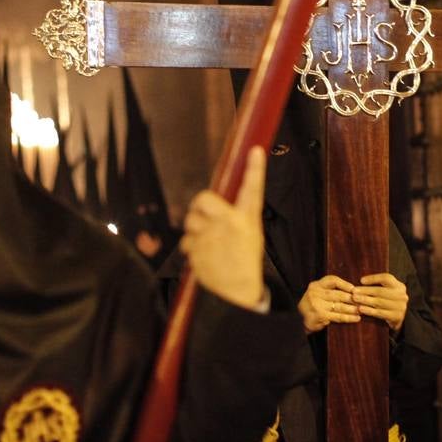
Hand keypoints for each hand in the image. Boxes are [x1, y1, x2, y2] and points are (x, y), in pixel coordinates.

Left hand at [182, 147, 267, 310]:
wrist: (237, 290)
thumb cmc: (246, 260)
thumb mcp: (252, 234)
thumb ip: (237, 216)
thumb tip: (220, 203)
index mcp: (247, 218)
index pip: (253, 189)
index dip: (255, 169)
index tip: (255, 151)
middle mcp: (229, 223)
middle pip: (203, 199)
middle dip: (199, 205)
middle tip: (204, 214)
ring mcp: (211, 236)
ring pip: (191, 221)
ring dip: (194, 229)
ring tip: (207, 242)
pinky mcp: (197, 249)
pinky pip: (186, 241)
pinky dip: (192, 247)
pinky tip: (204, 256)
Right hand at [298, 275, 359, 332]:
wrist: (297, 320)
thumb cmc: (312, 305)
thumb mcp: (316, 293)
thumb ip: (329, 290)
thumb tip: (352, 290)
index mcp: (316, 285)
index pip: (332, 280)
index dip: (345, 284)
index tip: (354, 288)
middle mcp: (316, 293)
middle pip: (338, 294)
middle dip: (353, 298)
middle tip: (363, 300)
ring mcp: (317, 305)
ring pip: (340, 306)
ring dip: (353, 309)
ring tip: (362, 310)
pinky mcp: (321, 316)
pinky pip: (338, 317)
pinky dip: (349, 318)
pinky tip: (356, 318)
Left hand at [353, 273, 408, 331]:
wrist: (399, 317)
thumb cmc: (390, 301)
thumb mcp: (389, 291)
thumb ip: (379, 285)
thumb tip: (361, 281)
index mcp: (399, 286)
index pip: (386, 278)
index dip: (373, 278)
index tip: (361, 280)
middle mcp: (401, 295)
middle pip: (381, 291)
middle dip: (365, 291)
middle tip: (354, 291)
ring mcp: (400, 307)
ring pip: (379, 302)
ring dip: (365, 300)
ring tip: (355, 299)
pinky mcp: (396, 317)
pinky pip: (380, 313)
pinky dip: (369, 310)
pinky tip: (361, 309)